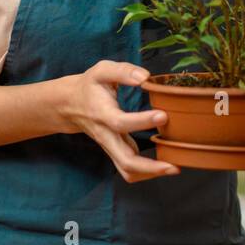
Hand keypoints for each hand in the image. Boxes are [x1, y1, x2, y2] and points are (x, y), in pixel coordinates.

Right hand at [61, 61, 180, 182]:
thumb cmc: (90, 86)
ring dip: (150, 174)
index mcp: (102, 114)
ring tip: (174, 168)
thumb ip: (123, 71)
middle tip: (174, 165)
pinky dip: (147, 172)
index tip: (163, 116)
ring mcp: (110, 146)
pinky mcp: (115, 151)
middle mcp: (106, 135)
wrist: (70, 105)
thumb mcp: (102, 70)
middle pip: (125, 161)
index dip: (141, 121)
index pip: (120, 123)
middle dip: (150, 167)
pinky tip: (165, 164)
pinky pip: (129, 168)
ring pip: (127, 170)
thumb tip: (145, 77)